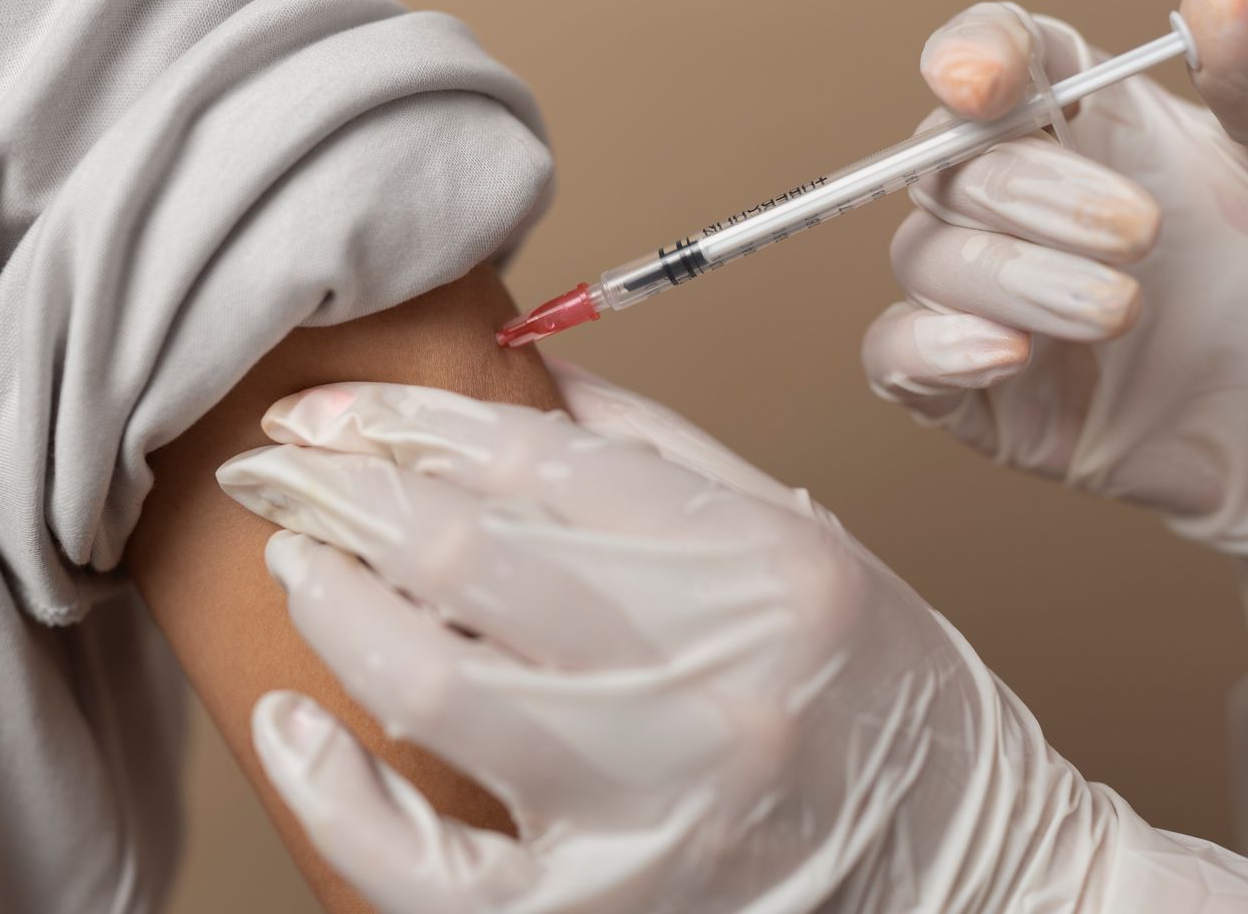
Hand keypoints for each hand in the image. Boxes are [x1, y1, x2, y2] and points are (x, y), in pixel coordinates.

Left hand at [217, 365, 1247, 912]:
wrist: (970, 875)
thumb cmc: (884, 699)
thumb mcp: (799, 539)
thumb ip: (654, 457)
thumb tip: (508, 386)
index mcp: (761, 567)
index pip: (538, 461)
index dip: (403, 422)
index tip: (325, 409)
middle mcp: (711, 685)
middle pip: (468, 554)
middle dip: (341, 493)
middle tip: (277, 467)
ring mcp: (653, 811)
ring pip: (431, 683)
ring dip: (335, 608)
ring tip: (300, 564)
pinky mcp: (605, 911)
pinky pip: (427, 870)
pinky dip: (338, 797)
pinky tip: (297, 729)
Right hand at [863, 0, 1247, 676]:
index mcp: (1099, 122)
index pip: (1002, 58)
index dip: (971, 54)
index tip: (980, 80)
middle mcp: (1034, 203)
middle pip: (948, 162)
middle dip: (1029, 191)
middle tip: (1142, 233)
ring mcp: (1005, 299)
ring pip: (924, 257)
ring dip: (1005, 274)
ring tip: (1119, 312)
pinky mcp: (992, 396)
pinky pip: (898, 359)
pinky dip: (929, 349)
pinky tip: (1003, 352)